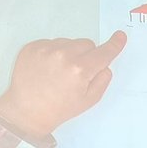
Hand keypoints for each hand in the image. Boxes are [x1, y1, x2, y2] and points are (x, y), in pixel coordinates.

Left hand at [0, 32, 126, 138]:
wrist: (27, 111)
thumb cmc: (59, 108)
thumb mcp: (89, 100)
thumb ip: (102, 80)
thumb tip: (104, 64)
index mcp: (80, 70)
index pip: (103, 52)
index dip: (114, 45)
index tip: (120, 36)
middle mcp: (63, 55)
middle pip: (86, 44)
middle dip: (86, 55)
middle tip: (77, 73)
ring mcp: (45, 49)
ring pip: (68, 42)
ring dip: (68, 53)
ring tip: (58, 72)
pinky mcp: (32, 47)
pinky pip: (51, 43)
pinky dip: (52, 53)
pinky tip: (47, 69)